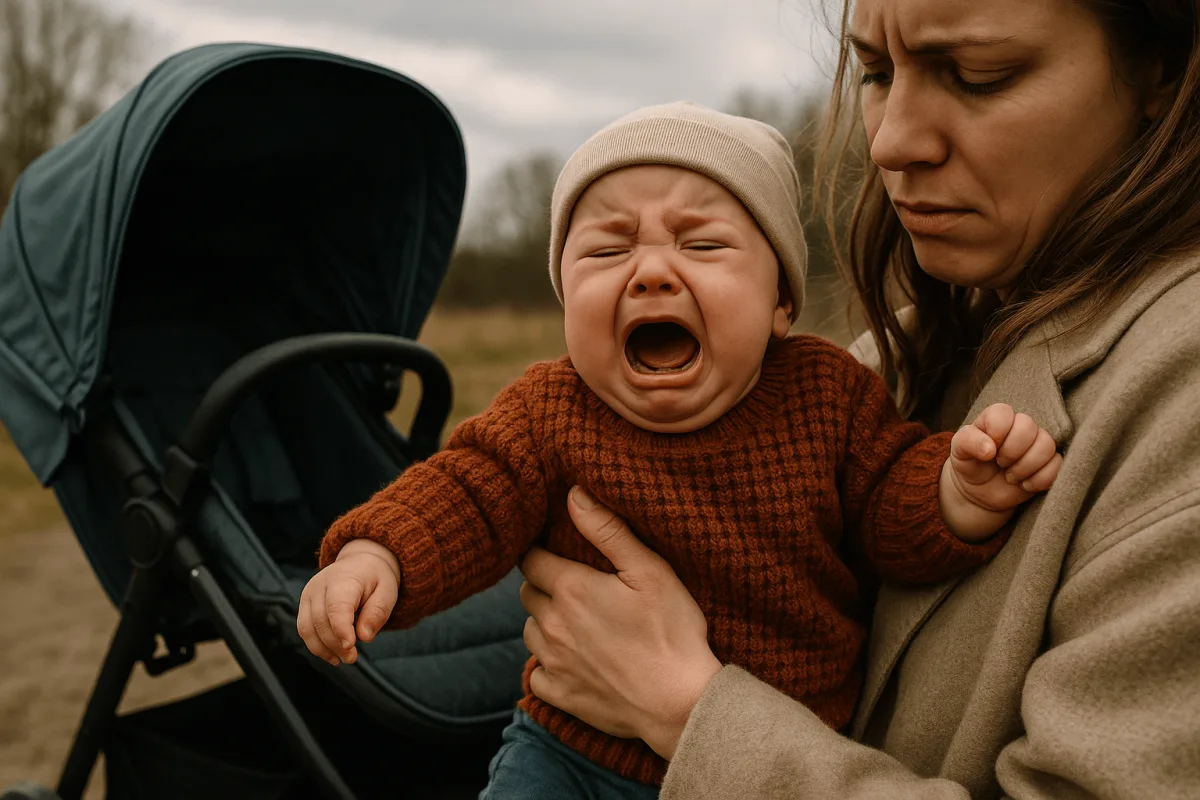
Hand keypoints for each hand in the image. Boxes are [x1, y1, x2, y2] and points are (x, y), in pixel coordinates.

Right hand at [296, 538, 399, 665]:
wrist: (360, 562)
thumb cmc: (375, 579)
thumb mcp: (387, 591)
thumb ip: (377, 612)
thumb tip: (364, 637)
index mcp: (344, 577)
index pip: (337, 606)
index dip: (341, 628)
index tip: (350, 647)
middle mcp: (320, 584)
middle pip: (321, 621)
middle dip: (336, 644)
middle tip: (352, 658)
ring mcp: (309, 593)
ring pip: (308, 628)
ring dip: (324, 649)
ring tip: (343, 659)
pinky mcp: (304, 604)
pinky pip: (304, 629)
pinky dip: (316, 646)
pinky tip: (331, 656)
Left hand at [519, 487, 721, 760]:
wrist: (679, 703)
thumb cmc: (671, 632)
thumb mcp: (649, 570)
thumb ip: (607, 530)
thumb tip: (573, 494)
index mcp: (571, 588)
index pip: (530, 558)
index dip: (539, 551)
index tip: (553, 551)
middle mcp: (552, 624)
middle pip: (527, 592)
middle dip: (544, 585)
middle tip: (575, 586)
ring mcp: (553, 662)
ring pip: (530, 630)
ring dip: (545, 623)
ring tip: (577, 623)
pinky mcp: (559, 694)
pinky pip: (537, 673)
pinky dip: (549, 664)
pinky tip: (575, 660)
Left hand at [941, 403, 1062, 540]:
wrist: (980, 492)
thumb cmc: (970, 465)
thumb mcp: (959, 452)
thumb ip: (968, 442)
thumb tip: (989, 449)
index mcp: (997, 418)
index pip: (1004, 413)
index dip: (996, 433)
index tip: (987, 451)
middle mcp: (1021, 426)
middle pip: (1029, 426)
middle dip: (1011, 451)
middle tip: (999, 463)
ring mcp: (1038, 444)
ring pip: (1047, 445)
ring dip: (1025, 467)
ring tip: (1010, 476)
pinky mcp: (1050, 463)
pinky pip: (1058, 466)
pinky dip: (1039, 480)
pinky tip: (1024, 484)